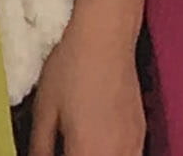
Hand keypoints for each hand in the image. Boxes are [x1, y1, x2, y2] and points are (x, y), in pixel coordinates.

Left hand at [30, 19, 148, 155]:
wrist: (105, 37)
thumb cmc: (71, 69)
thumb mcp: (44, 110)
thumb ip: (41, 146)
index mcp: (89, 151)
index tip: (52, 153)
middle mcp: (117, 152)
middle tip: (64, 148)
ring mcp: (134, 143)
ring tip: (78, 147)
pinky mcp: (141, 132)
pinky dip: (113, 155)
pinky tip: (98, 146)